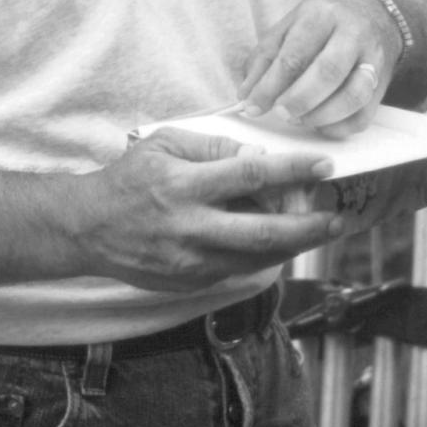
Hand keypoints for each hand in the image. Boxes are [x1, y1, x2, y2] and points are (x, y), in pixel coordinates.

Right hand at [75, 127, 341, 291]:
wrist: (90, 228)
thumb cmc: (129, 178)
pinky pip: (239, 269)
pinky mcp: (191, 283)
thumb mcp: (164, 143)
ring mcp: (192, 261)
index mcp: (185, 185)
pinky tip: (279, 241)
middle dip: (308, 226)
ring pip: (257, 258)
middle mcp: (192, 227)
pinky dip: (264, 255)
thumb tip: (254, 152)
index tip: (322, 165)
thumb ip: (211, 146)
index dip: (291, 171)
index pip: (250, 175)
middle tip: (337, 219)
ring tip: (318, 230)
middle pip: (264, 231)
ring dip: (294, 245)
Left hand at [237, 0, 400, 137]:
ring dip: (320, 116)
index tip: (252, 107)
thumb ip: (264, 58)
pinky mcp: (382, 84)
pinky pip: (364, 115)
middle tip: (279, 114)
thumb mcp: (288, 27)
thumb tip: (246, 95)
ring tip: (299, 119)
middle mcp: (351, 34)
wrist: (371, 12)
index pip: (294, 54)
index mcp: (321, 15)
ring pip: (353, 96)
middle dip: (298, 100)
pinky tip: (319, 124)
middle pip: (327, 72)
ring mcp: (372, 59)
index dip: (270, 86)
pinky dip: (338, 127)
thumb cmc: (321, 24)